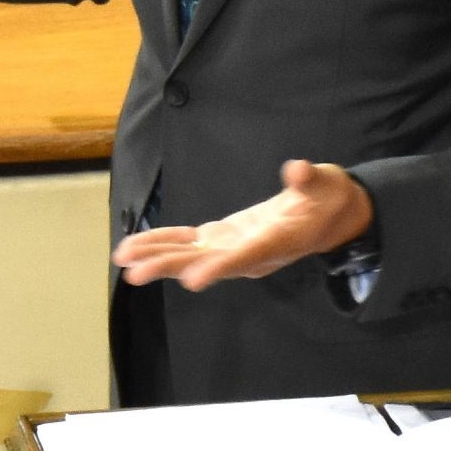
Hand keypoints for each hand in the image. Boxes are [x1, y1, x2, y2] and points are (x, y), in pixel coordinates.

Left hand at [112, 160, 374, 291]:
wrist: (327, 217)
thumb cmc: (328, 198)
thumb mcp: (327, 184)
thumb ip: (310, 180)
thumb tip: (298, 171)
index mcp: (276, 242)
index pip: (245, 257)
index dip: (218, 267)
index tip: (192, 279)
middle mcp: (250, 253)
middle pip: (206, 263)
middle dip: (170, 267)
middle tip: (135, 274)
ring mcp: (233, 248)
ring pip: (190, 256)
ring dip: (156, 256)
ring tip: (123, 258)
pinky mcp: (222, 238)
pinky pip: (188, 242)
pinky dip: (162, 241)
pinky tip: (136, 245)